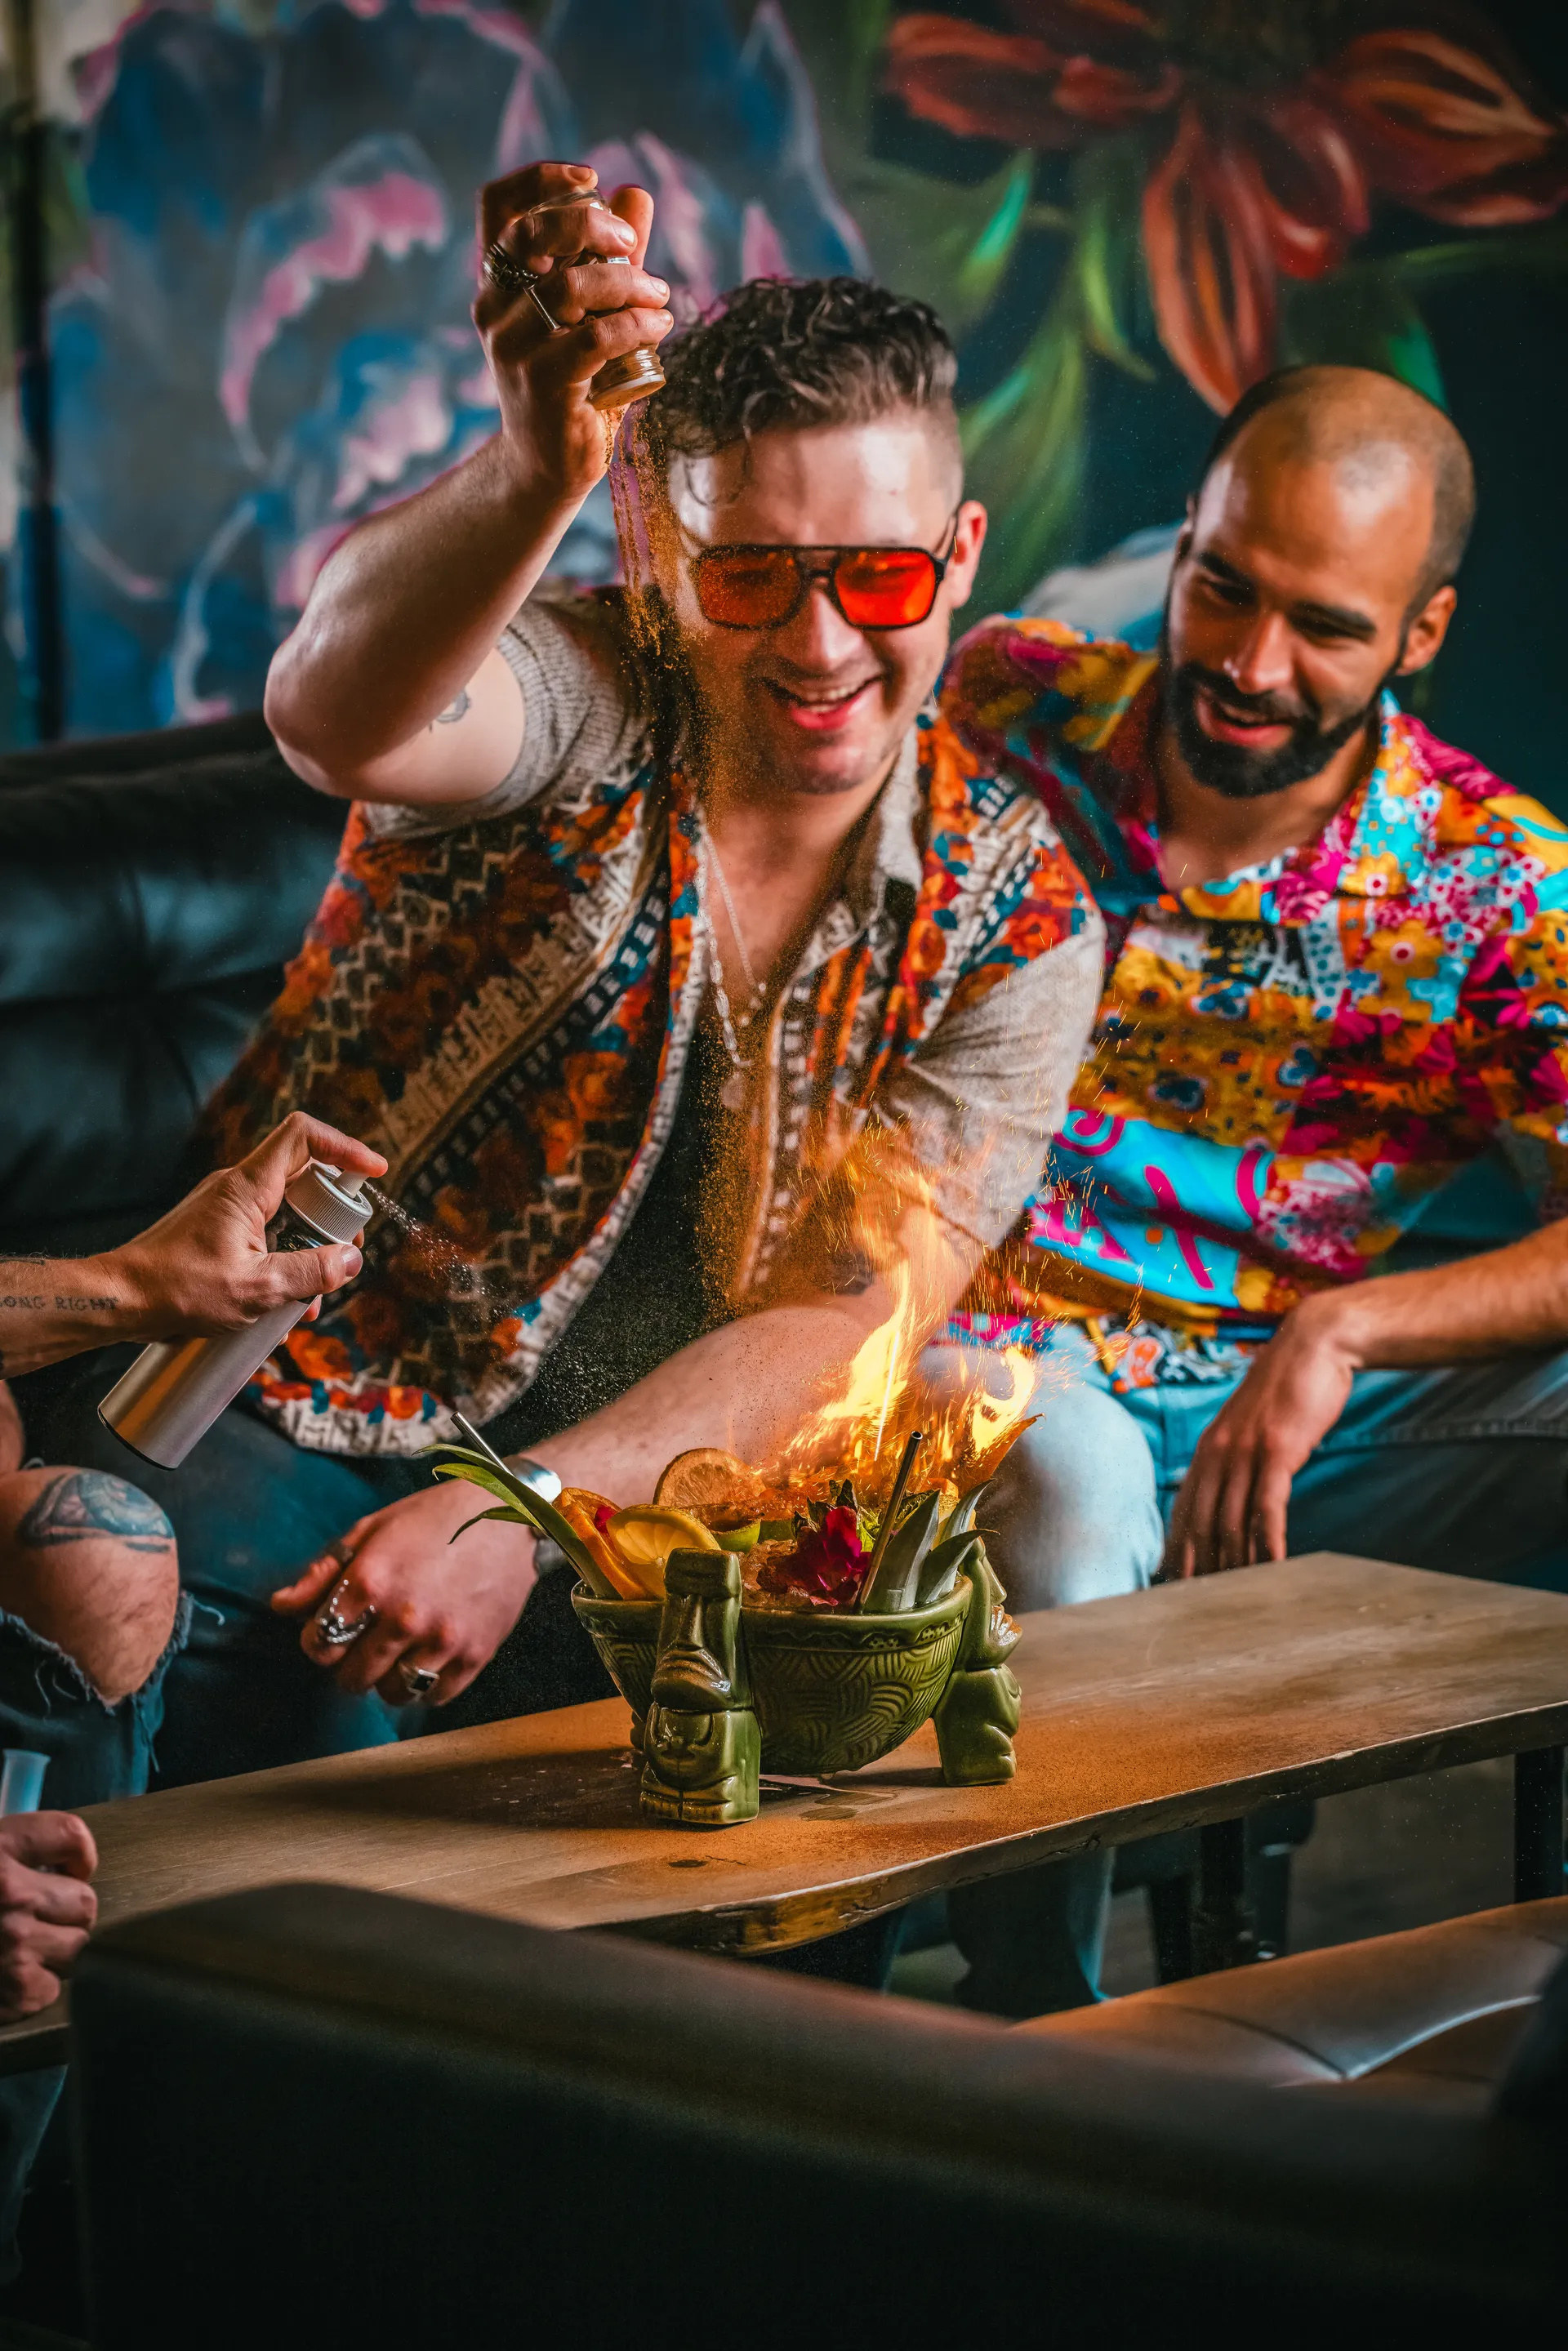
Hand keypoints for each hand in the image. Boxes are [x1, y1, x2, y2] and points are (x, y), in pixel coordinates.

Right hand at [0, 1813, 97, 2020]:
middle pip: (84, 1901)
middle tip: (35, 1920)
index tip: (66, 1867)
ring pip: (77, 1946)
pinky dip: (33, 1990)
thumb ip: (9, 1854)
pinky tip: (4, 1981)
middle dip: (64, 1912)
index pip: (71, 1834)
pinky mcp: (16, 1993)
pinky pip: (51, 1989)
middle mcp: (13, 1894)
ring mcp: (17, 1946)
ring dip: (54, 1951)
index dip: (76, 1854)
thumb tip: (55, 1867)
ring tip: (19, 1952)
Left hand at [111, 1113, 387, 1340]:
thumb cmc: (178, 1289)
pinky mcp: (217, 1230)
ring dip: (308, 1247)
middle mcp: (237, 1188)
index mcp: (247, 1187)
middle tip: (344, 1252)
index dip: (344, 1146)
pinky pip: (264, 1233)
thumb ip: (310, 1272)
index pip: (303, 1136)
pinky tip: (283, 1303)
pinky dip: (283, 1258)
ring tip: (311, 1296)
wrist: (121, 1299)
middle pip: (304, 1178)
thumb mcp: (256, 1289)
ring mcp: (225, 1208)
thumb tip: (351, 1261)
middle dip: (334, 1215)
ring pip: (286, 1212)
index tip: (373, 1171)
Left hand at [271, 1474, 539, 1707]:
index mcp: (370, 1581)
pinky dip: (427, 1686)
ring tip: (398, 1651)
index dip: (318, 1640)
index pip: (318, 1644)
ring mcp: (441, 1641)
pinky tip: (428, 1658)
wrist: (511, 1516)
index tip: (332, 1630)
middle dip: (350, 1663)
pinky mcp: (475, 1655)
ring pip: (392, 1693)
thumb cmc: (437, 1517)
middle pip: (351, 1678)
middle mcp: (403, 1617)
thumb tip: (283, 1606)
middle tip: (365, 1642)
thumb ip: (324, 1571)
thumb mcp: (373, 1529)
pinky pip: (436, 1697)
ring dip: (388, 1678)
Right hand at [475, 159, 670, 506]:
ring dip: (629, 284)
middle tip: (632, 244)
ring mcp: (512, 347)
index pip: (497, 206)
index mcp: (496, 282)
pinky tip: (660, 326)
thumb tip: (635, 192)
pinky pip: (595, 338)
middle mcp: (493, 309)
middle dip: (592, 225)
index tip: (589, 180)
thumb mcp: (592, 309)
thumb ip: (610, 254)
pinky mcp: (542, 385)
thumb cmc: (572, 381)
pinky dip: (637, 325)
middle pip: (533, 233)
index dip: (539, 178)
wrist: (549, 464)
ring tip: (660, 298)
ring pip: (570, 286)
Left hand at [1162, 1301, 1358, 1576]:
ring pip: (1232, 1520)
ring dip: (1236, 1563)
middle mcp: (1218, 1451)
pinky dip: (1269, 1541)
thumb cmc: (1288, 1388)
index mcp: (1208, 1447)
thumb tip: (1237, 1489)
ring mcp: (1246, 1451)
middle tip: (1199, 1605)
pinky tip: (1274, 1567)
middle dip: (1199, 1566)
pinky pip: (1268, 1506)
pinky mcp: (1278, 1451)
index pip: (1184, 1508)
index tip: (1174, 1582)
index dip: (1178, 1547)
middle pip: (1202, 1522)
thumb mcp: (1252, 1424)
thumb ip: (1240, 1455)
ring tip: (1238, 1600)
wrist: (1314, 1345)